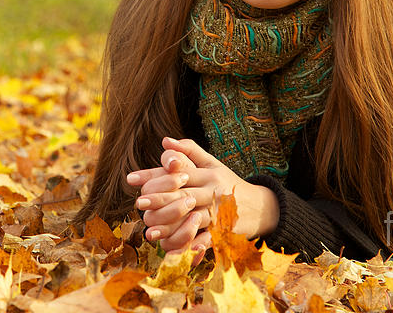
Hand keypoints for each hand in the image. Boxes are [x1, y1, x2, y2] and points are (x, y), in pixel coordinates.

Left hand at [127, 137, 279, 253]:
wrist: (261, 207)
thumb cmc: (228, 183)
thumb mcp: (213, 164)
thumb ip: (190, 151)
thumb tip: (165, 141)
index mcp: (206, 173)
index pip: (177, 172)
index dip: (153, 174)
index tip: (131, 179)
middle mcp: (212, 190)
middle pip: (183, 194)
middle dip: (160, 199)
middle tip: (138, 203)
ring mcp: (218, 212)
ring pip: (193, 218)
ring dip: (171, 225)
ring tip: (151, 232)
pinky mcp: (224, 230)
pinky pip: (206, 239)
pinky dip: (191, 245)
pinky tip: (173, 250)